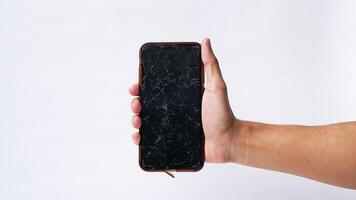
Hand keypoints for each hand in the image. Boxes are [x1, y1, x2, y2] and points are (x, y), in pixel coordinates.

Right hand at [129, 38, 235, 162]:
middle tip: (136, 104)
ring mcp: (171, 127)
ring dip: (135, 120)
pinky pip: (151, 141)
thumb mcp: (217, 86)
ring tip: (137, 121)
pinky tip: (138, 137)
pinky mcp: (171, 142)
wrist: (228, 141)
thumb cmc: (223, 114)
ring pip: (145, 122)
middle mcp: (173, 111)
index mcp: (180, 97)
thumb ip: (211, 64)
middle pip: (146, 105)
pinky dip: (140, 140)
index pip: (156, 89)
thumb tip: (205, 40)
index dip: (142, 86)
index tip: (136, 85)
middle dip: (136, 103)